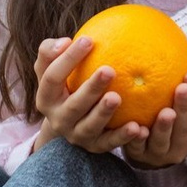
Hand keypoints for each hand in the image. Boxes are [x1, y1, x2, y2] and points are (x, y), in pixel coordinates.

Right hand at [32, 39, 186, 160]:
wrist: (68, 124)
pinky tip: (141, 127)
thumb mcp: (53, 68)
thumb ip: (53, 52)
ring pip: (91, 126)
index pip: (52, 77)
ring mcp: (77, 135)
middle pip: (74, 105)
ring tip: (119, 97)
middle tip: (109, 70)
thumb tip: (66, 40)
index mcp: (45, 98)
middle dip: (90, 89)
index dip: (67, 59)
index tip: (88, 39)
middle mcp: (58, 119)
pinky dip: (124, 136)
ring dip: (105, 113)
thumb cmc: (66, 83)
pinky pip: (110, 143)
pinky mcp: (95, 147)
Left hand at [129, 74, 186, 166]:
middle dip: (184, 109)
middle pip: (183, 130)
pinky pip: (137, 148)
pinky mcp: (138, 155)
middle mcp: (181, 151)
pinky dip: (137, 140)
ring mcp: (159, 155)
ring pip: (162, 142)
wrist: (152, 126)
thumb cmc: (182, 109)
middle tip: (182, 88)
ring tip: (165, 111)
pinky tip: (136, 127)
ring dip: (163, 127)